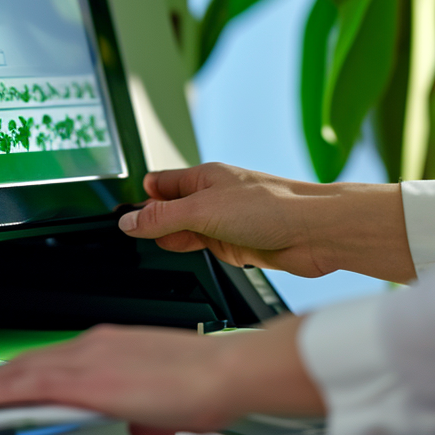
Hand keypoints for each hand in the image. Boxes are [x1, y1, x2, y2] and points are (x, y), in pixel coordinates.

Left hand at [0, 314, 323, 434]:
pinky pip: (30, 384)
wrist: (225, 372)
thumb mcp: (167, 401)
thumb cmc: (208, 382)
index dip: (18, 370)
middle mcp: (95, 344)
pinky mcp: (87, 380)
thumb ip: (145, 410)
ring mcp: (89, 358)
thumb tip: (139, 421)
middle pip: (30, 362)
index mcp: (112, 346)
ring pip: (24, 369)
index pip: (53, 358)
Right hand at [118, 162, 415, 282]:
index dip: (140, 197)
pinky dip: (193, 251)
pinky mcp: (239, 244)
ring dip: (172, 238)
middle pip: (172, 208)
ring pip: (188, 229)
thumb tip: (130, 220)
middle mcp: (215, 197)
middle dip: (152, 220)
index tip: (118, 213)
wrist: (316, 232)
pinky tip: (184, 256)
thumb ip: (164, 218)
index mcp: (204, 178)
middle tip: (127, 234)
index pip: (161, 183)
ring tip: (150, 246)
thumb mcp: (203, 211)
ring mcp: (227, 221)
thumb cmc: (273, 207)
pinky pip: (207, 246)